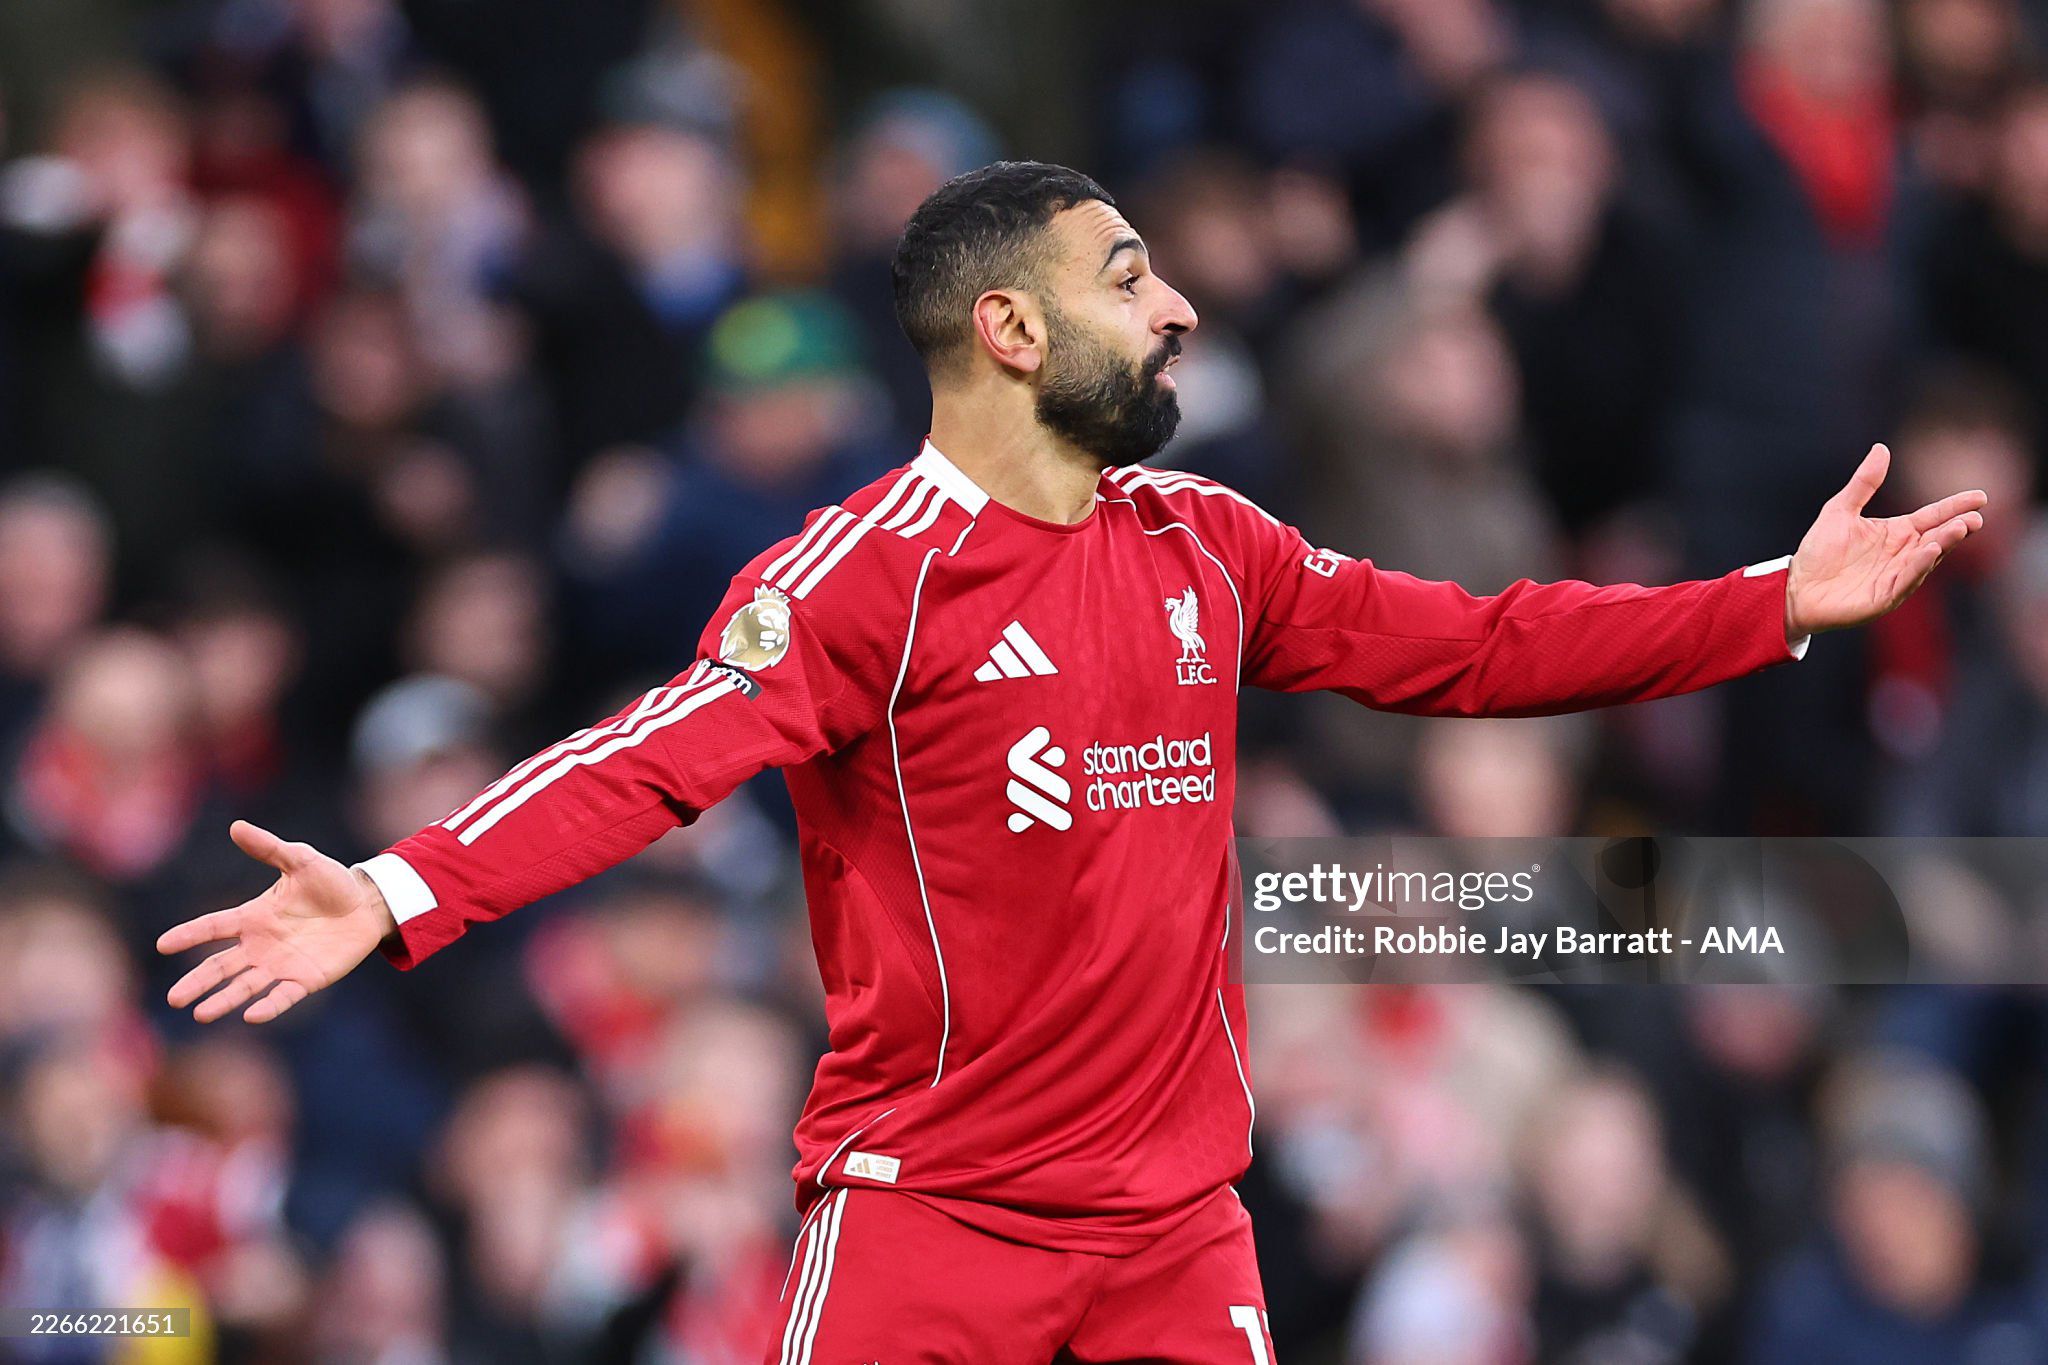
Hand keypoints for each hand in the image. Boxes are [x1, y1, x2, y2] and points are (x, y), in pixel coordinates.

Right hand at [157, 821, 396, 1023]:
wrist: (367, 904)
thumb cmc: (330, 882)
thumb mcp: (300, 860)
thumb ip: (269, 849)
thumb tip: (236, 826)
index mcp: (253, 916)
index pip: (214, 926)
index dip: (189, 934)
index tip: (163, 945)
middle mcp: (260, 945)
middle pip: (221, 967)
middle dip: (197, 982)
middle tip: (173, 999)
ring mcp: (281, 965)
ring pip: (245, 986)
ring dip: (223, 1000)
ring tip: (200, 1014)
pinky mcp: (305, 980)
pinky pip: (283, 996)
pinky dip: (268, 1006)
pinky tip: (251, 1016)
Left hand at [1784, 444, 1987, 641]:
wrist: (1795, 588)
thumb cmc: (1819, 552)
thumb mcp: (1839, 510)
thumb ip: (1863, 483)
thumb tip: (1881, 448)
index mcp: (1896, 533)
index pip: (1932, 516)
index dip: (1955, 507)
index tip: (1980, 497)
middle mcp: (1902, 554)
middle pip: (1936, 538)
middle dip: (1956, 528)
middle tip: (1974, 517)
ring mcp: (1896, 577)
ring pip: (1927, 559)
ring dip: (1943, 544)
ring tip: (1959, 528)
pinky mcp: (1885, 597)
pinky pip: (1906, 581)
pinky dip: (1919, 566)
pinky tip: (1929, 551)